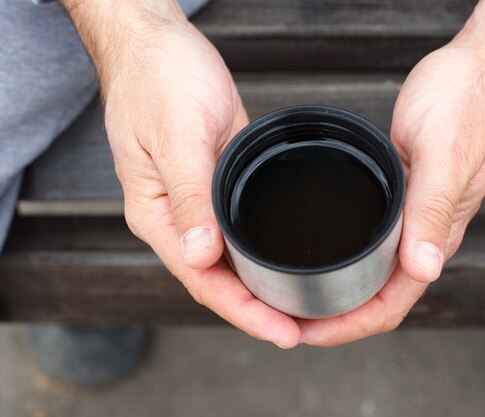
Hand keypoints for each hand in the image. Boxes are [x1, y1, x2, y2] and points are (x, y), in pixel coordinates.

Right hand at [62, 0, 300, 347]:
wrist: (160, 45)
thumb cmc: (158, 81)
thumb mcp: (175, 137)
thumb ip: (188, 197)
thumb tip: (198, 255)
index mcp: (156, 214)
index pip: (200, 278)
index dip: (241, 310)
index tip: (280, 331)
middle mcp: (176, 217)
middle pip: (217, 278)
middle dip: (256, 308)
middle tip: (300, 329)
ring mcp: (198, 203)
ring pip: (230, 258)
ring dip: (260, 285)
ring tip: (298, 308)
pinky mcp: (218, 183)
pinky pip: (239, 228)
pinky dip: (260, 250)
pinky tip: (284, 261)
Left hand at [298, 0, 484, 345]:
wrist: (475, 72)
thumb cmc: (468, 107)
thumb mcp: (446, 157)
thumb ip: (433, 211)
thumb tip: (424, 268)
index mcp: (437, 234)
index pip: (393, 301)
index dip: (351, 325)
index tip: (309, 333)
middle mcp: (422, 233)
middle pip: (378, 295)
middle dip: (337, 317)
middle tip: (289, 320)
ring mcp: (409, 215)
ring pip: (372, 270)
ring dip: (337, 291)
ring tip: (295, 295)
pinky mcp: (397, 193)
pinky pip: (370, 238)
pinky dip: (343, 254)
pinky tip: (318, 249)